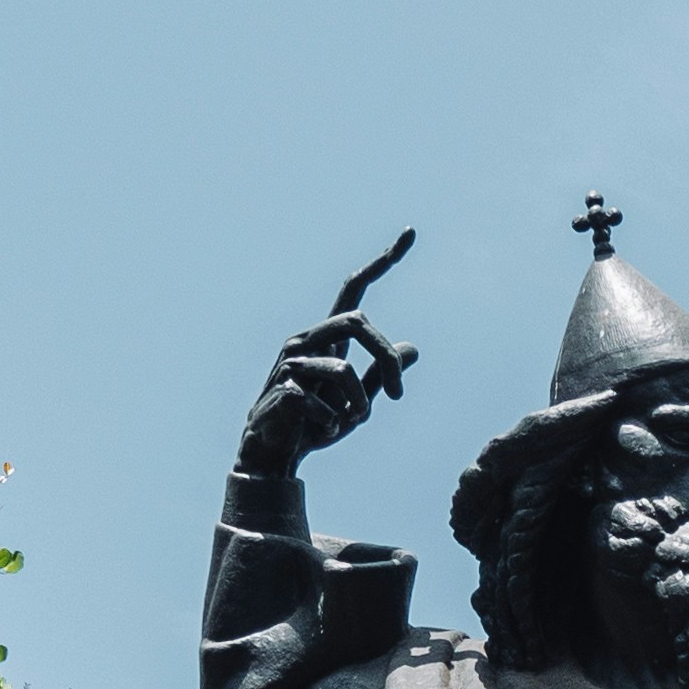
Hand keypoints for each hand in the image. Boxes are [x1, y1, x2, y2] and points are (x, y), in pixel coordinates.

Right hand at [235, 231, 417, 479]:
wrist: (275, 455)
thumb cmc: (315, 426)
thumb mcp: (357, 401)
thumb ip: (380, 375)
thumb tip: (413, 348)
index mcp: (327, 337)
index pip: (355, 290)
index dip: (384, 261)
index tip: (411, 232)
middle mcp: (306, 339)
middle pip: (358, 321)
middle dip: (386, 359)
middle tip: (398, 396)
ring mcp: (290, 361)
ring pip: (344, 370)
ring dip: (358, 405)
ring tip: (350, 424)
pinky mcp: (280, 387)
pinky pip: (322, 403)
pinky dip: (332, 424)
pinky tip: (322, 432)